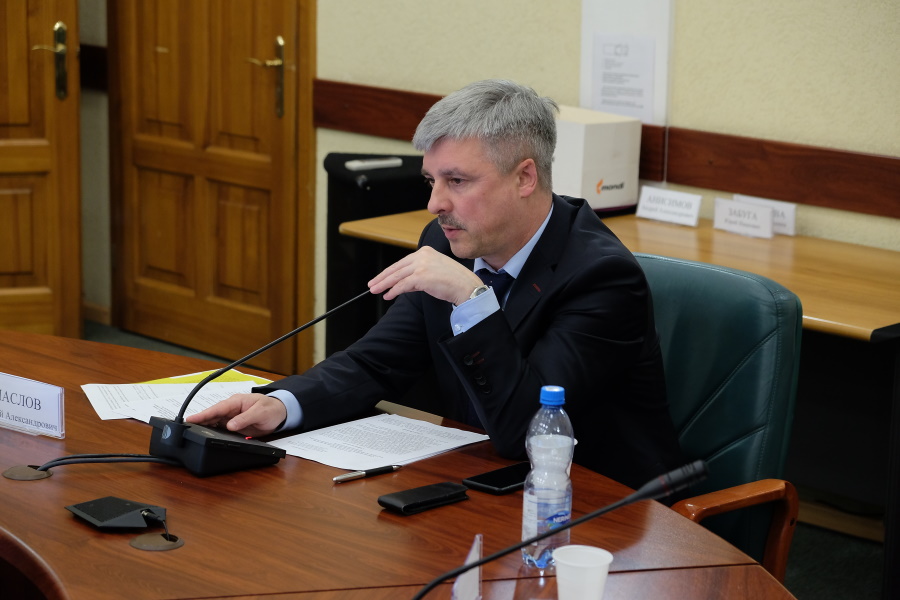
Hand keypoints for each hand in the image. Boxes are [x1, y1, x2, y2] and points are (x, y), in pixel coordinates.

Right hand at [185, 393, 286, 437]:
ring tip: (191, 433)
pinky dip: (212, 432)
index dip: (203, 414)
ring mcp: (231, 418)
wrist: (279, 414)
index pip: (217, 408)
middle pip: (212, 416)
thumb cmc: (271, 409)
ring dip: (204, 428)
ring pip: (214, 423)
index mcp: (236, 402)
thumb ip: (245, 418)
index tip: (191, 419)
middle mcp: (231, 409)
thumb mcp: (260, 412)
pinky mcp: (233, 426)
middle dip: (199, 421)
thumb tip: (230, 425)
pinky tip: (205, 437)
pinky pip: (220, 429)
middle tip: (185, 428)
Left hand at [368, 246, 482, 304]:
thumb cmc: (454, 280)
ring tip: (376, 290)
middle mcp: (422, 256)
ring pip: (397, 276)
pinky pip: (403, 285)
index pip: (403, 262)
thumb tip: (405, 282)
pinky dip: (394, 291)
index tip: (382, 277)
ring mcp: (421, 265)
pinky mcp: (421, 277)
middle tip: (372, 284)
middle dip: (383, 277)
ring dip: (384, 285)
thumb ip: (420, 272)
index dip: (390, 271)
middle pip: (397, 267)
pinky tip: (388, 295)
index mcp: (426, 251)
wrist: (466, 286)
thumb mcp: (435, 269)